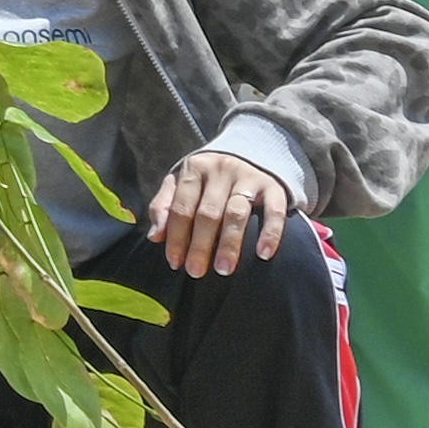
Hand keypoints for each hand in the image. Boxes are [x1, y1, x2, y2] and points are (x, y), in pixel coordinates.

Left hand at [147, 145, 291, 280]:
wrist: (248, 156)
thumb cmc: (207, 182)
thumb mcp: (181, 185)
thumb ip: (164, 207)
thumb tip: (154, 236)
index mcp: (194, 169)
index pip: (181, 207)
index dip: (176, 236)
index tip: (175, 263)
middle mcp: (221, 170)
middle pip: (208, 213)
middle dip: (200, 245)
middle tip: (196, 272)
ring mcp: (248, 177)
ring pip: (236, 213)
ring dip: (230, 244)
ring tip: (224, 269)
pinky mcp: (273, 187)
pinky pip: (274, 211)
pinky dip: (270, 233)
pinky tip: (264, 254)